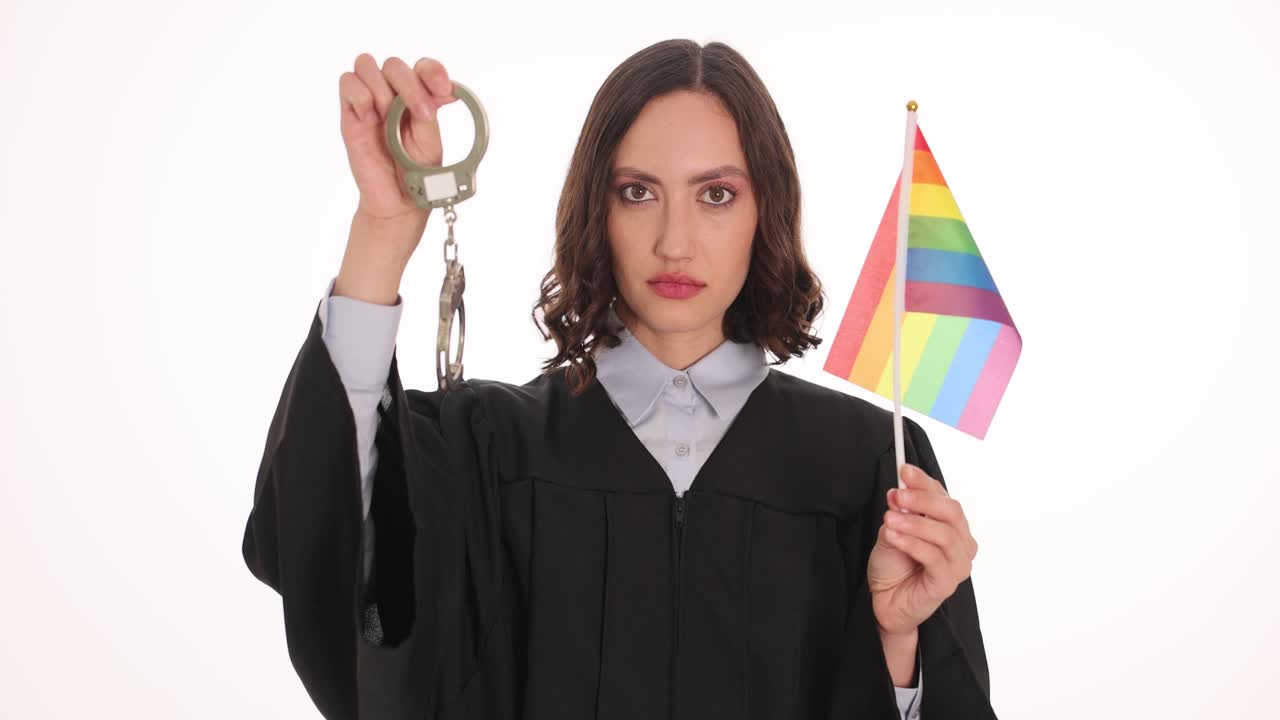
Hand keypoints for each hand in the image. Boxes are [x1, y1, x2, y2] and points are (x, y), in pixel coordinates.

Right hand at [338, 53, 458, 230]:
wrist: (398, 203)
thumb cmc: (416, 173)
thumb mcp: (430, 141)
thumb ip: (430, 111)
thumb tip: (446, 89)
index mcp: (418, 98)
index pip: (422, 67)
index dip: (433, 71)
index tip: (444, 91)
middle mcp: (392, 95)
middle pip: (394, 64)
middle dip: (410, 85)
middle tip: (421, 115)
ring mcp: (369, 103)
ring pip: (366, 64)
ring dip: (381, 88)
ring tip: (387, 117)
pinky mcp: (350, 115)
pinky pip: (347, 83)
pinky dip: (360, 95)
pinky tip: (369, 118)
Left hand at [867, 463, 978, 637]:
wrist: (884, 601)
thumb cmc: (893, 566)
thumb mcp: (891, 530)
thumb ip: (899, 512)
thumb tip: (898, 492)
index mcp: (951, 527)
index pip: (944, 497)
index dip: (925, 482)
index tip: (904, 470)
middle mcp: (960, 544)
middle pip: (952, 512)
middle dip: (923, 499)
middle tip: (898, 495)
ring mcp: (957, 565)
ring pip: (944, 534)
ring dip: (914, 523)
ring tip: (890, 519)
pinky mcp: (947, 583)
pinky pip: (934, 557)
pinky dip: (912, 543)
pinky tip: (894, 536)